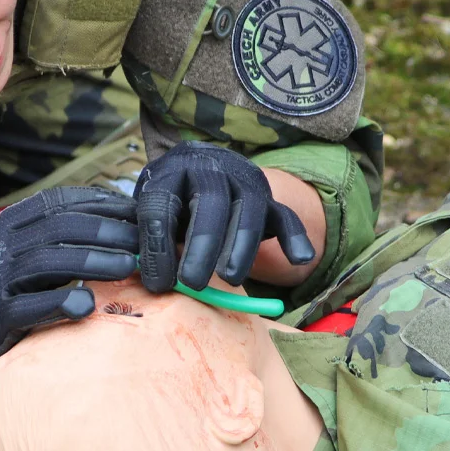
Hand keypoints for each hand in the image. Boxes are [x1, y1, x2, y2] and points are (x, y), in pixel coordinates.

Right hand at [0, 186, 137, 407]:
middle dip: (105, 231)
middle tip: (143, 241)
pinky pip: (28, 306)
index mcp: (12, 223)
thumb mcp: (22, 252)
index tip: (139, 214)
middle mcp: (3, 244)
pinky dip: (59, 302)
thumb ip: (59, 237)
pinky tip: (86, 303)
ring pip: (47, 261)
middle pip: (60, 228)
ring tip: (126, 267)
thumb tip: (120, 222)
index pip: (62, 203)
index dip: (103, 205)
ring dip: (91, 262)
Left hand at [133, 142, 314, 292]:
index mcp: (170, 171)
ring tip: (230, 279)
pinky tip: (300, 259)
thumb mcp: (149, 212)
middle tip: (193, 283)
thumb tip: (149, 278)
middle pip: (211, 200)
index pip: (162, 204)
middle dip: (202, 244)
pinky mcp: (270, 197)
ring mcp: (244, 179)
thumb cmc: (168, 201)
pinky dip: (295, 237)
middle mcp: (209, 167)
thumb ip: (148, 239)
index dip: (157, 246)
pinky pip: (286, 216)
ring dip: (241, 245)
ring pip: (250, 208)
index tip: (158, 283)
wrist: (199, 169)